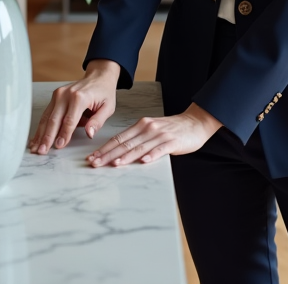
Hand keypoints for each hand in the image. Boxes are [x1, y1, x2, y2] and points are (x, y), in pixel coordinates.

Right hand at [29, 60, 120, 154]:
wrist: (99, 76)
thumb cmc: (104, 92)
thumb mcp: (108, 107)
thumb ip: (98, 121)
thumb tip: (89, 134)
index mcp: (80, 98)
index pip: (69, 121)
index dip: (63, 135)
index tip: (59, 146)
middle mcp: (66, 95)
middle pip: (54, 119)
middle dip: (47, 137)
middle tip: (42, 151)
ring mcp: (59, 94)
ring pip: (47, 117)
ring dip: (40, 133)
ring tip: (35, 147)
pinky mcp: (55, 96)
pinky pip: (47, 113)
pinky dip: (41, 126)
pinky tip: (36, 137)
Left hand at [86, 103, 221, 167]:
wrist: (195, 123)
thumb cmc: (172, 129)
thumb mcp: (152, 130)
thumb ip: (138, 139)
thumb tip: (119, 152)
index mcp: (141, 125)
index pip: (119, 138)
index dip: (104, 148)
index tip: (92, 157)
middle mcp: (148, 128)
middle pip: (125, 143)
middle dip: (108, 154)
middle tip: (95, 163)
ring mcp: (160, 135)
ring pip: (139, 147)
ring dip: (126, 156)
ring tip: (114, 164)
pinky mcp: (172, 142)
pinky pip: (160, 149)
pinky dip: (151, 155)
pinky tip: (144, 161)